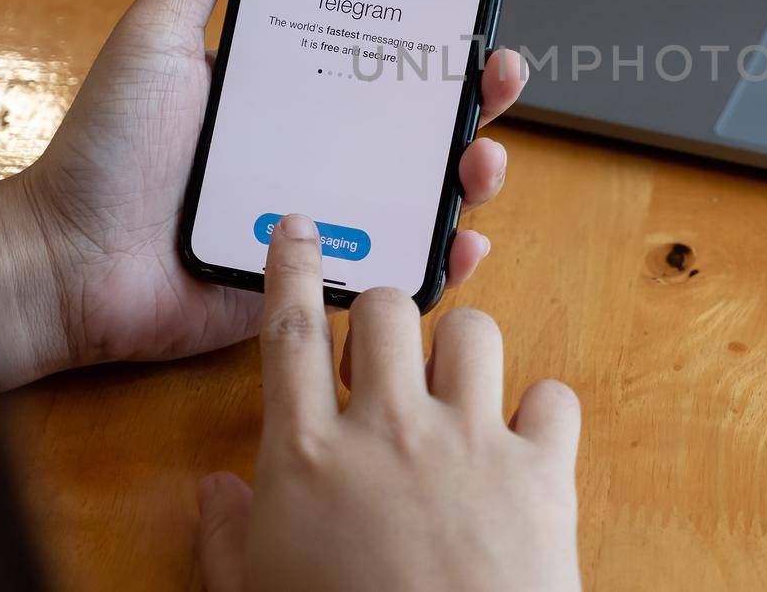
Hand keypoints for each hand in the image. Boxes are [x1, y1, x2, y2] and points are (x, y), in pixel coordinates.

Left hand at [0, 0, 527, 390]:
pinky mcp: (325, 270)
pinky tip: (462, 241)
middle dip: (481, 85)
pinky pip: (402, 262)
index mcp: (295, 79)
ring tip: (480, 157)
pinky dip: (444, 255)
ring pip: (429, 183)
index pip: (385, 34)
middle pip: (427, 107)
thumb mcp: (157, 35)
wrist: (69, 264)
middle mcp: (324, 138)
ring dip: (474, 166)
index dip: (440, 6)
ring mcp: (331, 205)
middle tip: (498, 64)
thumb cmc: (105, 148)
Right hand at [195, 214, 581, 591]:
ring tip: (455, 391)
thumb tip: (214, 493)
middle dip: (385, 315)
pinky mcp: (541, 468)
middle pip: (384, 307)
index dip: (290, 267)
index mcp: (306, 457)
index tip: (298, 229)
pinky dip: (541, 413)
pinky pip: (552, 395)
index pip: (288, 332)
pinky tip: (523, 442)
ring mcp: (468, 441)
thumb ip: (227, 537)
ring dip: (462, 350)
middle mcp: (387, 430)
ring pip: (472, 329)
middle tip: (386, 357)